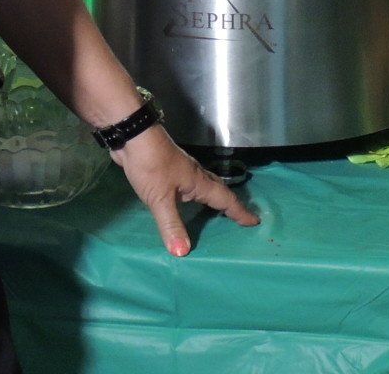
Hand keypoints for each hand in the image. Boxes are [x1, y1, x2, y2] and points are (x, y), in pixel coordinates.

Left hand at [113, 124, 259, 255]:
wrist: (133, 136)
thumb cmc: (151, 165)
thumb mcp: (160, 198)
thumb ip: (171, 225)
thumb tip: (183, 253)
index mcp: (199, 182)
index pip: (225, 199)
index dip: (239, 212)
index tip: (254, 221)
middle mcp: (195, 175)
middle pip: (219, 190)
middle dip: (230, 205)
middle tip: (239, 218)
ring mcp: (182, 171)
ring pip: (205, 186)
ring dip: (214, 198)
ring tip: (217, 212)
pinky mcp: (168, 169)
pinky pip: (190, 187)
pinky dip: (196, 196)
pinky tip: (186, 201)